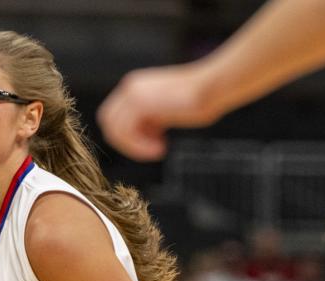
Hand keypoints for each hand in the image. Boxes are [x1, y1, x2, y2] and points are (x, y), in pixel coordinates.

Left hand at [97, 64, 218, 161]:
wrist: (214, 85)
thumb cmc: (199, 99)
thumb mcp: (167, 111)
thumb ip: (150, 119)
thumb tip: (141, 135)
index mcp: (135, 87)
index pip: (114, 117)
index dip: (128, 136)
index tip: (152, 143)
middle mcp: (130, 88)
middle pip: (110, 123)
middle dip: (127, 142)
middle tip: (151, 151)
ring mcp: (133, 93)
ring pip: (115, 130)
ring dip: (134, 146)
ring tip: (158, 150)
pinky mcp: (139, 102)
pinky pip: (126, 132)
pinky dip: (139, 146)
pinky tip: (161, 148)